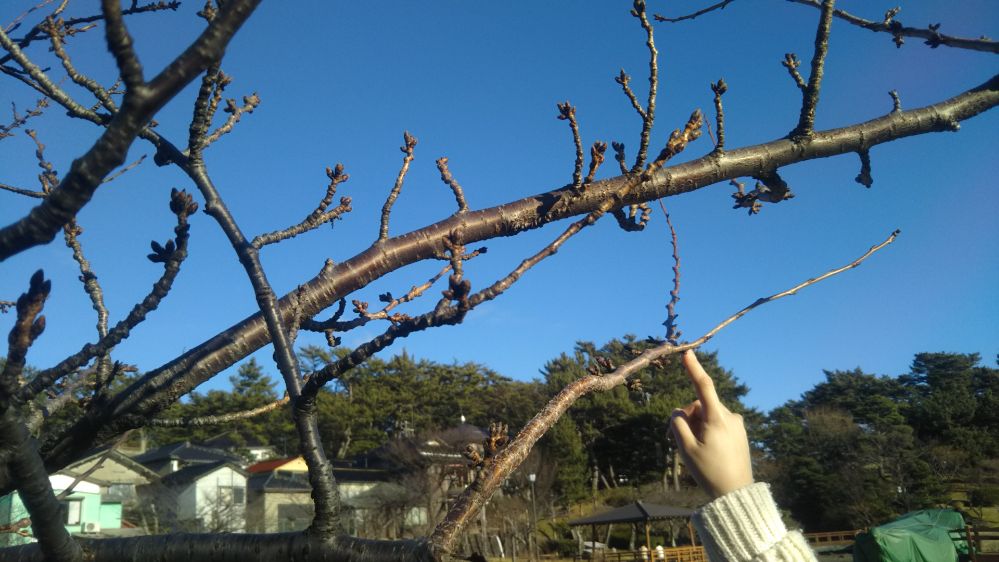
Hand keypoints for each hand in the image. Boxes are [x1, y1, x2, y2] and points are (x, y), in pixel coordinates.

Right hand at [670, 350, 752, 498]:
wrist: (736, 494)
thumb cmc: (709, 472)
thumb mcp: (686, 449)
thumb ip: (678, 425)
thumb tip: (678, 411)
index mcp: (718, 418)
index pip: (704, 386)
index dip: (694, 368)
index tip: (687, 352)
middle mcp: (730, 416)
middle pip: (700, 406)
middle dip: (687, 418)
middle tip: (677, 442)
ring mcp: (737, 424)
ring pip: (708, 415)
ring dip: (697, 426)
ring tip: (694, 450)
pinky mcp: (740, 432)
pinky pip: (718, 423)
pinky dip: (708, 431)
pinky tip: (707, 451)